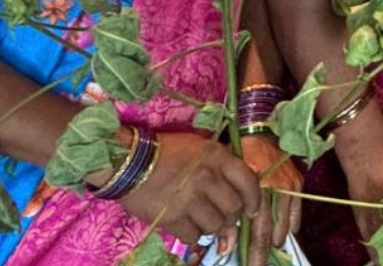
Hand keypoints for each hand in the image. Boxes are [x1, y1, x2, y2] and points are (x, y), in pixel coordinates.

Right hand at [119, 132, 262, 249]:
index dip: (254, 200)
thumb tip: (239, 189)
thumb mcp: (199, 147)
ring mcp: (189, 199)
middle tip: (222, 215)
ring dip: (212, 226)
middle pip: (233, 208)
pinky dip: (193, 235)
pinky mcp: (172, 217)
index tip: (253, 210)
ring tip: (202, 219)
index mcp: (217, 157)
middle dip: (231, 215)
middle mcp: (207, 178)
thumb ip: (221, 164)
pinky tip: (187, 226)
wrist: (127, 161)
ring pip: (216, 225)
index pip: (248, 181)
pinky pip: (193, 235)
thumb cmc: (166, 151)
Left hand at [239, 133, 302, 264]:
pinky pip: (296, 209)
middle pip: (268, 229)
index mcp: (253, 187)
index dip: (252, 247)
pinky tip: (286, 234)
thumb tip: (229, 231)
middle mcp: (272, 188)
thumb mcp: (229, 175)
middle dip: (261, 251)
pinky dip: (291, 224)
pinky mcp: (296, 181)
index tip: (248, 263)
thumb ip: (232, 202)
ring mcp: (287, 185)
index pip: (255, 226)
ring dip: (277, 239)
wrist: (259, 126)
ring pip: (283, 222)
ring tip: (271, 252)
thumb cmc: (238, 151)